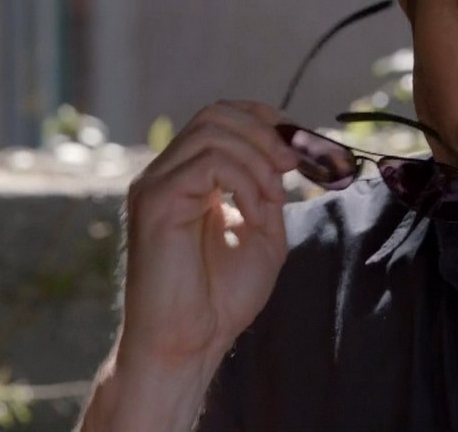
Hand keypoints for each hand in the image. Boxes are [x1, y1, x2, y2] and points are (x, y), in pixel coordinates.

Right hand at [115, 100, 298, 371]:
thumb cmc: (221, 299)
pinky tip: (256, 211)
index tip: (302, 143)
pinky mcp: (155, 201)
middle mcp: (165, 175)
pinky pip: (208, 164)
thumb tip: (286, 152)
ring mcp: (156, 185)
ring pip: (212, 131)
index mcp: (188, 179)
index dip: (265, 119)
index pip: (220, 118)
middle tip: (295, 165)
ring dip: (258, 158)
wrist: (190, 344)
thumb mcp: (263, 233)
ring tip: (275, 199)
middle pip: (215, 114)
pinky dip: (244, 179)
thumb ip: (270, 189)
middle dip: (266, 132)